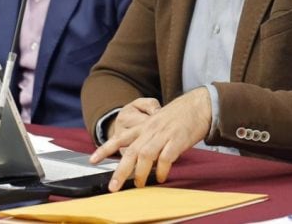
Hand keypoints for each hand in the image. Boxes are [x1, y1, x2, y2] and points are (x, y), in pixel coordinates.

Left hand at [90, 87, 211, 191]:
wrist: (199, 105)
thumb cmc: (180, 116)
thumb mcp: (158, 123)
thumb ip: (148, 138)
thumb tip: (142, 160)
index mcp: (144, 126)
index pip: (120, 137)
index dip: (105, 149)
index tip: (93, 160)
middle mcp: (150, 130)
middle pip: (131, 152)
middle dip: (120, 171)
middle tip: (113, 186)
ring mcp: (163, 135)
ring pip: (145, 155)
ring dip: (140, 173)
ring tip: (140, 184)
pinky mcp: (177, 140)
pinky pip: (165, 158)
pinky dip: (161, 170)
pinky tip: (161, 177)